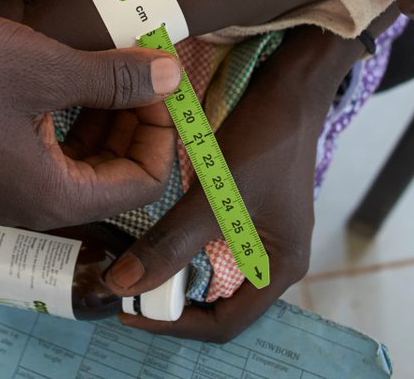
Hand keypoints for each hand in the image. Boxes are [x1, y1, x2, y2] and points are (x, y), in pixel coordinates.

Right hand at [0, 11, 182, 228]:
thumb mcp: (43, 66)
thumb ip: (114, 77)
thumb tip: (171, 76)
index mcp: (53, 195)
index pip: (144, 182)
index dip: (162, 130)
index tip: (158, 77)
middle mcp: (31, 203)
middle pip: (115, 172)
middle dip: (135, 118)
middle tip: (139, 59)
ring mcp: (3, 185)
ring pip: (80, 157)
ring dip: (102, 111)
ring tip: (105, 55)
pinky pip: (45, 146)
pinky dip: (67, 111)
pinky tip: (61, 66)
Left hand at [103, 27, 364, 340]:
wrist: (290, 88)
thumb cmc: (264, 140)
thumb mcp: (215, 196)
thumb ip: (171, 243)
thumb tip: (123, 285)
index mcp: (281, 267)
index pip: (225, 324)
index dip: (176, 324)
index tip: (132, 310)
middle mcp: (275, 259)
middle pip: (219, 305)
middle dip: (172, 303)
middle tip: (128, 290)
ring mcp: (263, 235)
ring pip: (212, 276)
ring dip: (176, 276)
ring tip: (135, 268)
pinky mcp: (249, 213)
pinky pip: (212, 247)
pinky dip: (183, 249)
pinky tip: (156, 237)